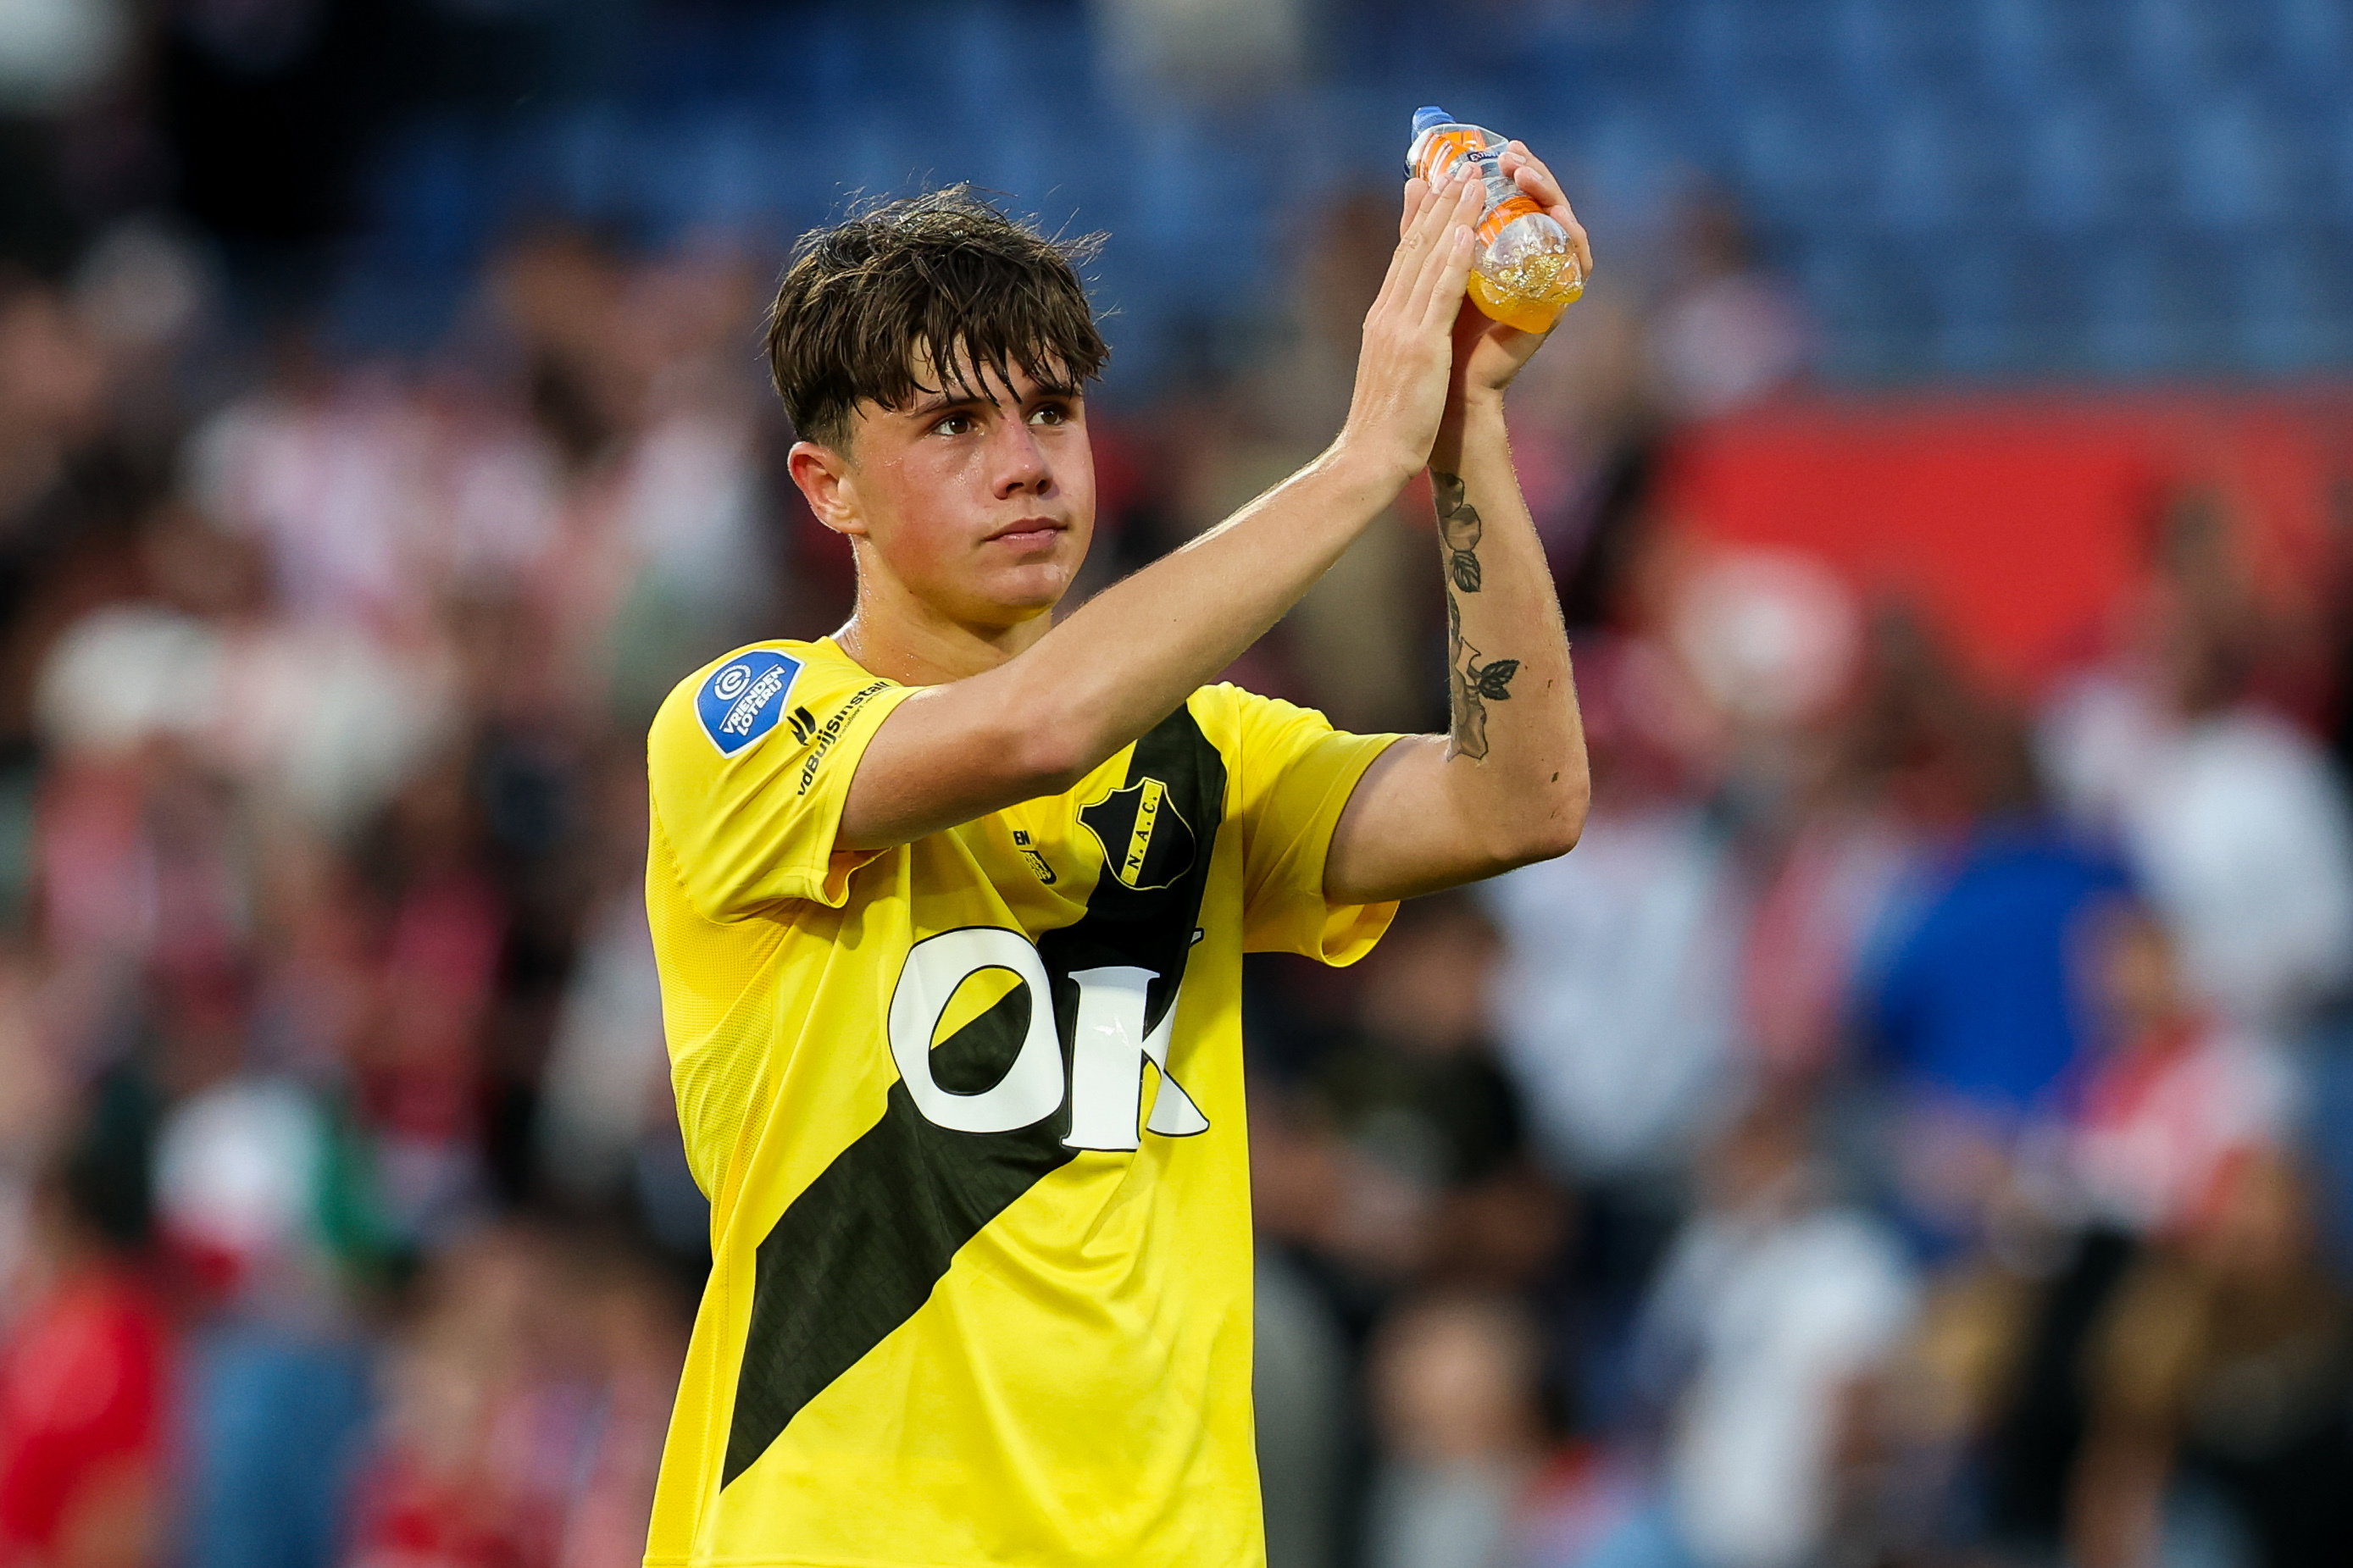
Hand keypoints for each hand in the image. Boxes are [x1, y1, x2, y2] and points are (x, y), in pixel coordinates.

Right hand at [1334, 171, 1481, 487]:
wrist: (1368, 457)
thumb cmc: (1384, 424)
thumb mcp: (1391, 371)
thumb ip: (1402, 343)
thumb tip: (1409, 332)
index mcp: (1382, 318)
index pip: (1402, 255)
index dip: (1419, 216)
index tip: (1431, 182)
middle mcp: (1388, 313)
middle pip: (1415, 246)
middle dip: (1438, 201)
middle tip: (1457, 162)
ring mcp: (1402, 327)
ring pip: (1430, 259)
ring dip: (1453, 215)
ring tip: (1473, 178)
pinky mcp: (1420, 346)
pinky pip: (1441, 295)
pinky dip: (1455, 259)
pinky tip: (1470, 231)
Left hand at [1443, 141, 1593, 412]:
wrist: (1450, 387)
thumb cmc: (1440, 331)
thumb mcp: (1431, 269)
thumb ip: (1423, 229)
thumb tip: (1414, 180)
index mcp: (1506, 250)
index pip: (1517, 198)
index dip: (1508, 170)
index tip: (1492, 148)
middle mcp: (1532, 262)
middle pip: (1543, 205)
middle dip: (1532, 174)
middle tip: (1513, 154)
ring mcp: (1548, 282)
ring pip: (1564, 225)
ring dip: (1550, 194)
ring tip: (1527, 174)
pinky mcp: (1558, 304)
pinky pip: (1577, 262)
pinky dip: (1570, 234)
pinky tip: (1556, 213)